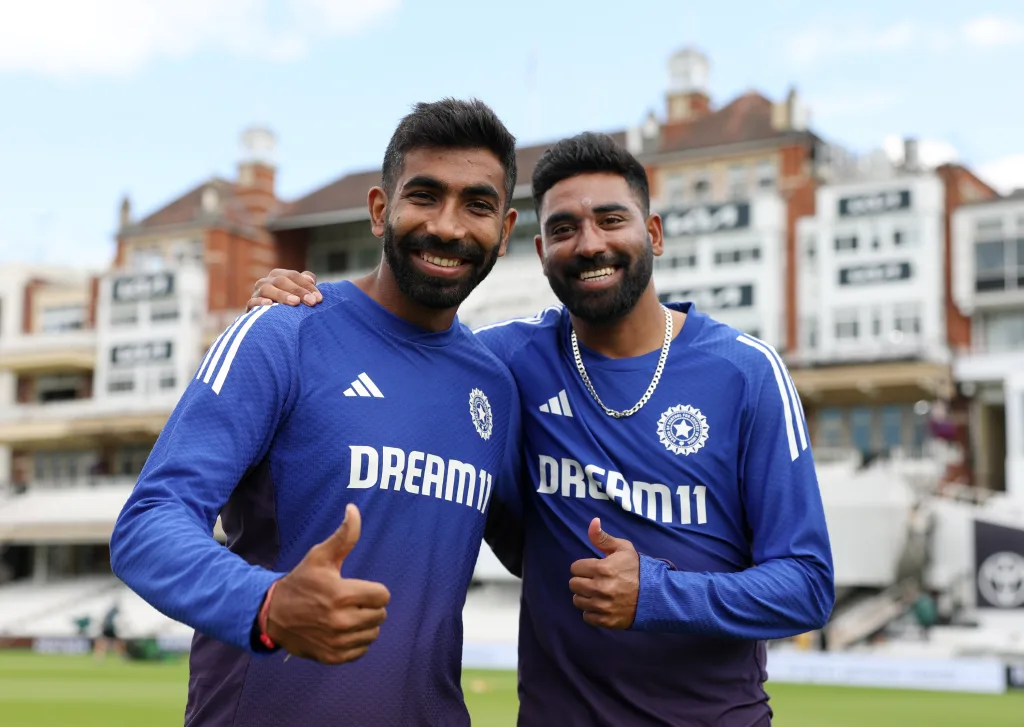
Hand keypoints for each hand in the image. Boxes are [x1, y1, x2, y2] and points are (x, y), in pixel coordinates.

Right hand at [248, 269, 321, 310]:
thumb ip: (305, 283)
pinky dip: (260, 302)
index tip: (319, 299)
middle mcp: (266, 281)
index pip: (293, 276)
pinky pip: (253, 302)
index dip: (307, 286)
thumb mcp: (298, 293)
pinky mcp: (250, 306)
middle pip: (282, 281)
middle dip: (298, 291)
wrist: (267, 321)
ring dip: (282, 295)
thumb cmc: (288, 305)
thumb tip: (311, 279)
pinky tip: (270, 304)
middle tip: (311, 302)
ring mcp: (257, 293)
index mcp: (278, 275)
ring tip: (295, 302)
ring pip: (267, 289)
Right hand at [266, 504, 389, 664]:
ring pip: (373, 633)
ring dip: (365, 624)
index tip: (359, 588)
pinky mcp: (333, 657)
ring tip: (347, 615)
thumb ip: (343, 535)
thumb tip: (353, 509)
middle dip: (370, 606)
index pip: (383, 595)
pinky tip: (342, 631)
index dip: (374, 590)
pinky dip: (356, 641)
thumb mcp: (320, 556)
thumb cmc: (301, 582)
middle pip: (380, 615)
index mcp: (341, 594)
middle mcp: (341, 620)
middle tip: (352, 601)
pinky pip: (361, 650)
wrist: (273, 615)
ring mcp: (337, 641)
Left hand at [568, 518, 639, 628]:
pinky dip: (592, 612)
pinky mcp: (606, 620)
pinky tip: (601, 605)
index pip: (575, 568)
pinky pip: (587, 617)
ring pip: (578, 601)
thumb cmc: (637, 570)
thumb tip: (593, 521)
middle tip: (594, 580)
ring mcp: (602, 606)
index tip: (593, 568)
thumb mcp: (623, 549)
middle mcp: (600, 588)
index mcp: (602, 568)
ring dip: (585, 596)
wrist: (656, 595)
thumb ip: (603, 538)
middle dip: (582, 580)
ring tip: (598, 593)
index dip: (583, 567)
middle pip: (573, 584)